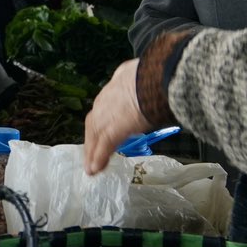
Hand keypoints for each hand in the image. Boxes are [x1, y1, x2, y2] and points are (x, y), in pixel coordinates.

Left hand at [82, 59, 150, 174]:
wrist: (153, 80)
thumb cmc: (155, 76)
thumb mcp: (146, 77)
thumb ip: (143, 82)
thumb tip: (154, 79)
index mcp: (117, 85)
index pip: (104, 105)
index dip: (101, 120)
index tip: (101, 130)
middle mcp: (106, 100)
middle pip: (94, 122)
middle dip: (92, 138)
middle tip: (91, 154)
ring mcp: (105, 115)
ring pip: (95, 135)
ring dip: (93, 151)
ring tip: (92, 167)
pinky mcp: (110, 130)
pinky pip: (103, 146)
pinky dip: (99, 158)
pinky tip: (95, 169)